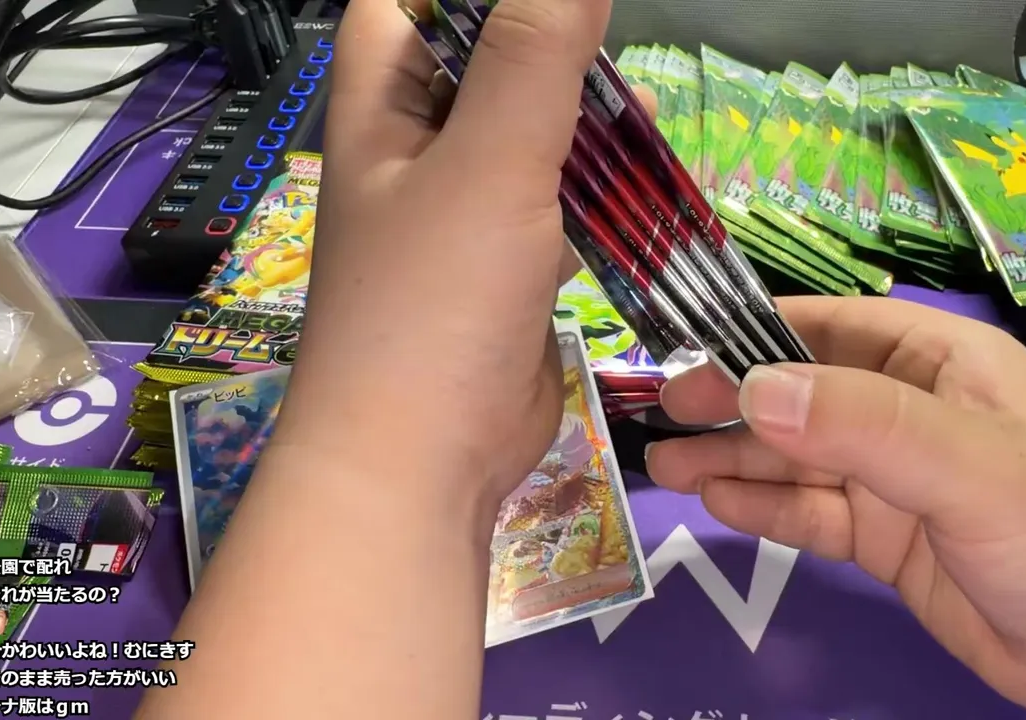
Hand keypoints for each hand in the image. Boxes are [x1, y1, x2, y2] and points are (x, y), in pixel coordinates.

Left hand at [275, 0, 614, 515]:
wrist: (422, 463)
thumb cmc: (436, 302)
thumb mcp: (491, 161)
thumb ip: (534, 54)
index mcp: (381, 108)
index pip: (408, 4)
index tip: (552, 3)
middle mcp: (412, 151)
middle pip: (476, 60)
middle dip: (546, 43)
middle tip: (612, 41)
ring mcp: (459, 214)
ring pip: (524, 134)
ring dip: (581, 119)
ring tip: (644, 112)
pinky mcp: (502, 268)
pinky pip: (550, 202)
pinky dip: (593, 188)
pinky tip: (641, 187)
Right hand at [647, 296, 1025, 718]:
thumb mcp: (972, 467)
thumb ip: (864, 425)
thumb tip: (749, 386)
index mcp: (942, 364)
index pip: (833, 325)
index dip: (757, 328)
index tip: (680, 340)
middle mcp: (912, 412)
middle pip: (804, 393)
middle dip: (733, 399)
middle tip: (659, 411)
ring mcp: (898, 481)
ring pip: (798, 458)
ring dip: (734, 457)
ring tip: (664, 465)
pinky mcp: (888, 542)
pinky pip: (812, 515)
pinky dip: (764, 508)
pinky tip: (716, 503)